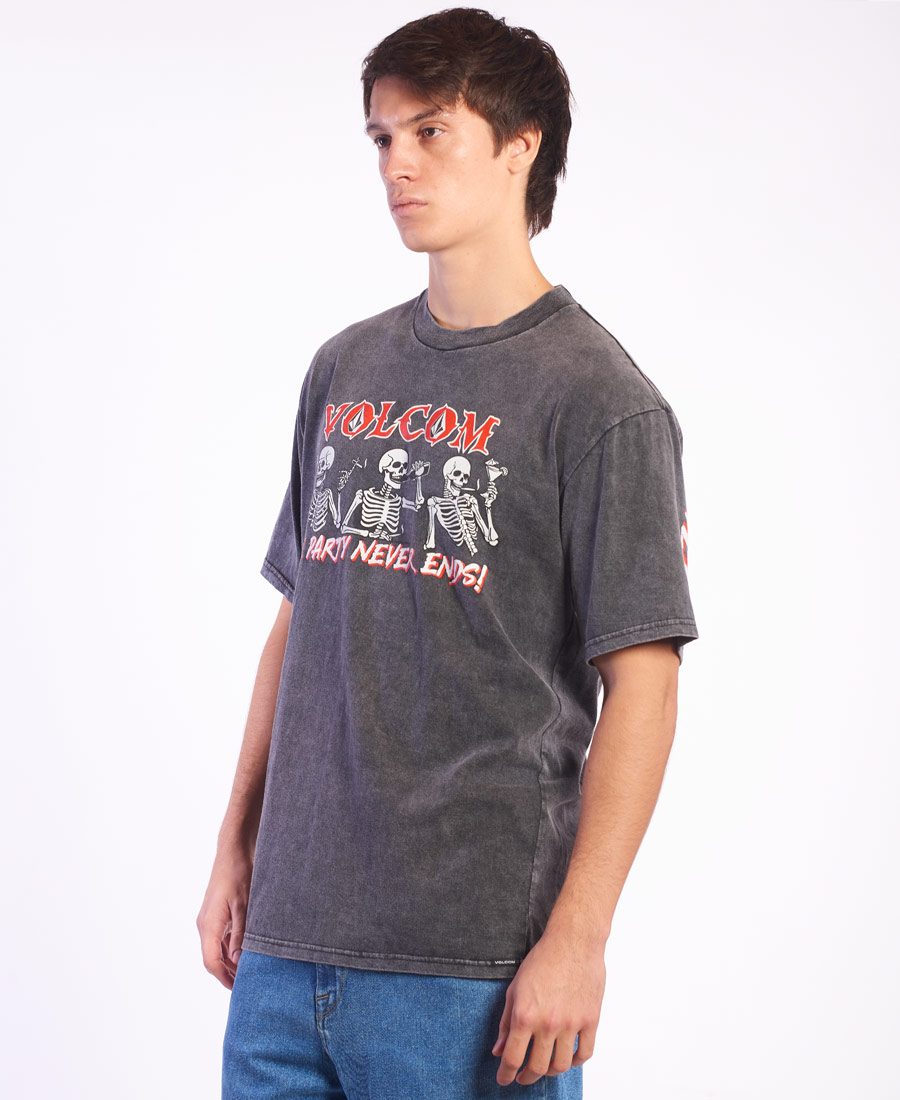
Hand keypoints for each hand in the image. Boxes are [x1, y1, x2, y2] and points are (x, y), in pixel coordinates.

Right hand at [196, 848, 253, 989]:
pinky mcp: (216, 914)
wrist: (234, 850)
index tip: (239, 989)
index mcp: (209, 924)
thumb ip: (241, 934)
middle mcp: (205, 925)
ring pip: (217, 949)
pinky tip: (247, 951)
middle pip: (213, 958)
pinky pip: (220, 938)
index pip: (211, 961)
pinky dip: (231, 948)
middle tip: (249, 984)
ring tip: (251, 971)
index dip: (224, 978)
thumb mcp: (245, 905)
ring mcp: (209, 919)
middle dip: (229, 973)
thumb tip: (236, 960)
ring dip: (231, 961)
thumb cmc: (239, 874)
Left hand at [492, 923, 605, 1085]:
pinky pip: (584, 1054)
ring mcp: (572, 1023)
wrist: (573, 941)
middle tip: (522, 1077)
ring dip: (549, 1071)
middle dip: (525, 1077)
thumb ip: (505, 1022)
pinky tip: (567, 1056)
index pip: (512, 1057)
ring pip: (561, 1066)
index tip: (503, 1080)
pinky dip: (575, 1061)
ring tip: (543, 1067)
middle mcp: (548, 1023)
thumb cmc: (542, 960)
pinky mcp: (591, 1020)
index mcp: (525, 1015)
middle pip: (536, 1067)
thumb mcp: (515, 989)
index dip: (505, 1074)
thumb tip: (498, 1050)